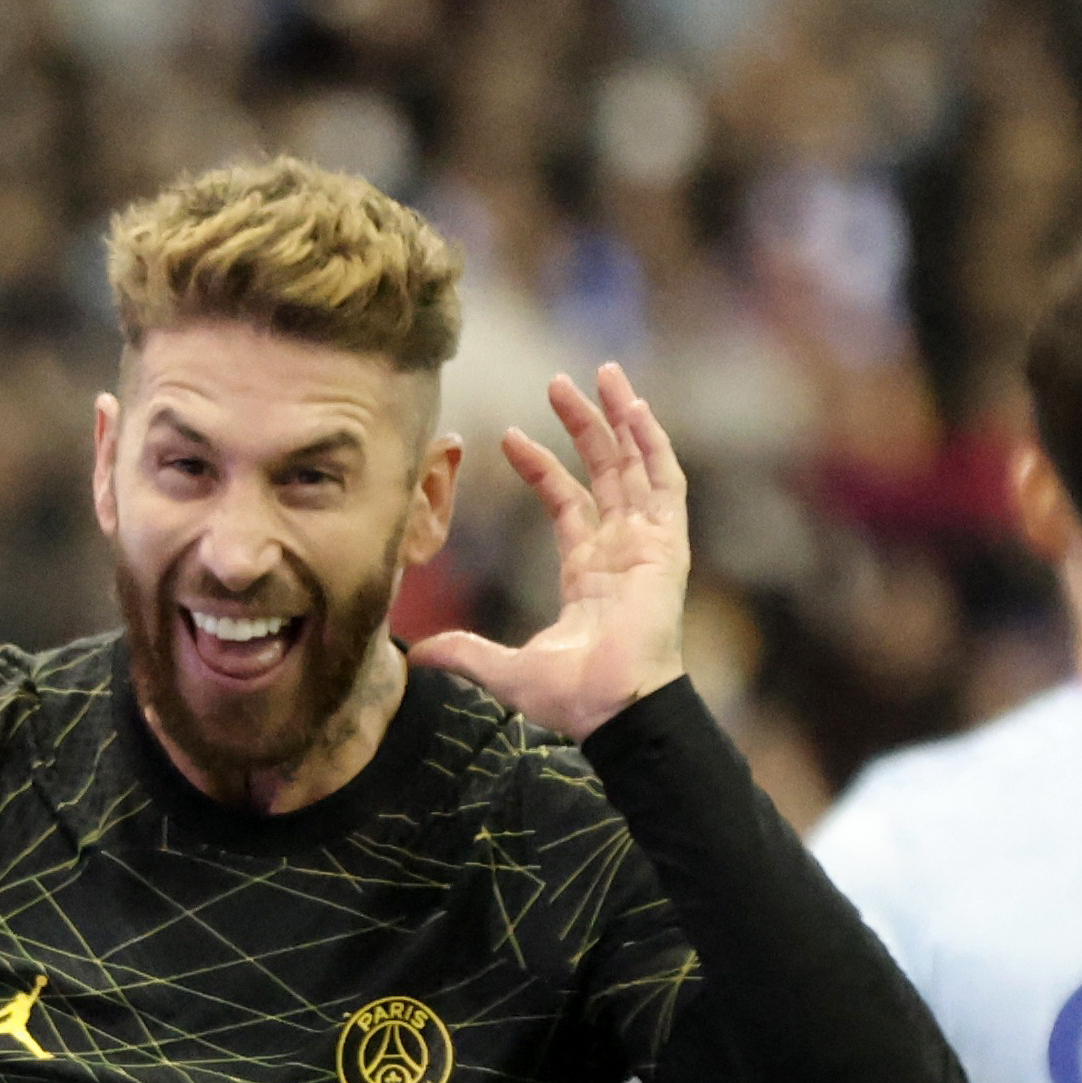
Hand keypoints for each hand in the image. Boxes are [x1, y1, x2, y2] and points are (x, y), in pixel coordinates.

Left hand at [410, 365, 693, 742]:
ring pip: (637, 465)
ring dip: (621, 418)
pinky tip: (636, 408)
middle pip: (604, 471)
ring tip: (605, 372)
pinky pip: (665, 483)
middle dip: (584, 424)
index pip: (567, 502)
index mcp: (588, 574)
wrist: (617, 709)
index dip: (541, 466)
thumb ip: (464, 654)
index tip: (508, 434)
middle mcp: (621, 551)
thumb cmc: (573, 698)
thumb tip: (413, 657)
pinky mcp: (668, 546)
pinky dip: (653, 445)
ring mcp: (648, 545)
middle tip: (558, 381)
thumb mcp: (505, 669)